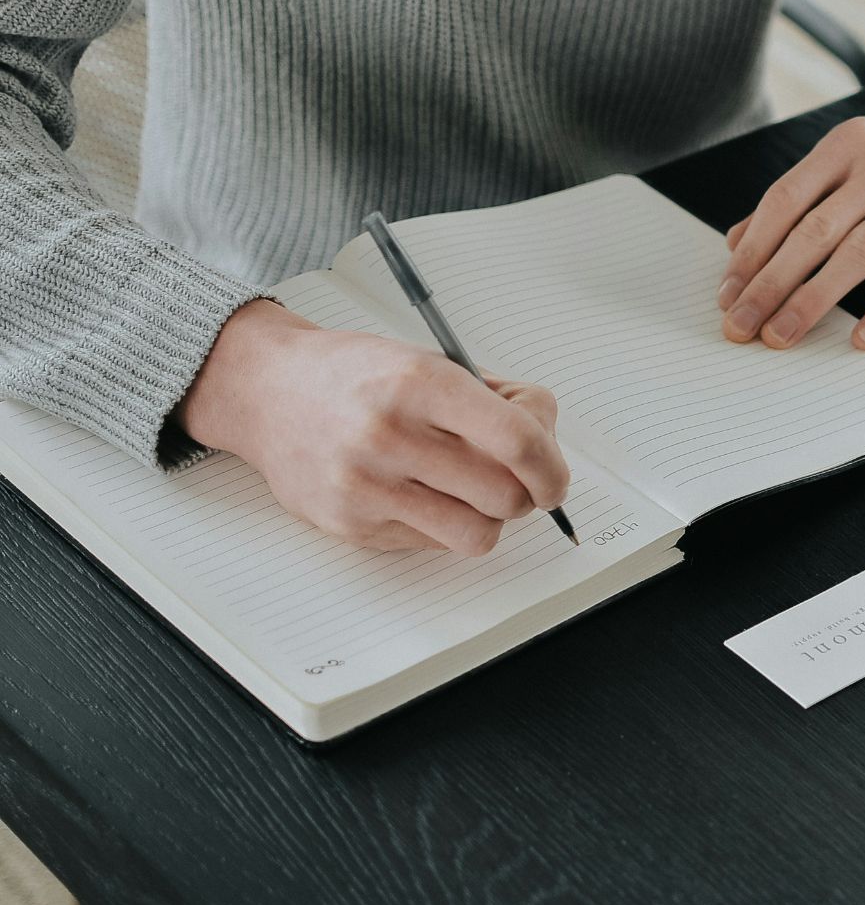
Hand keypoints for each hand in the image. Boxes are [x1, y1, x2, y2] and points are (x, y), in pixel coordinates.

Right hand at [176, 300, 569, 555]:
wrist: (268, 391)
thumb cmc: (357, 375)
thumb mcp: (431, 360)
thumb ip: (496, 400)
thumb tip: (546, 439)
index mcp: (420, 383)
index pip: (517, 441)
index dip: (552, 466)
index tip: (555, 475)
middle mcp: (390, 436)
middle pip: (505, 496)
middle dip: (528, 492)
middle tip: (519, 478)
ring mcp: (367, 487)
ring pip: (476, 534)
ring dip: (491, 518)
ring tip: (474, 490)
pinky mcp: (352, 525)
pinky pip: (434, 544)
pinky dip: (446, 524)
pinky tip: (427, 493)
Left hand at [717, 93, 864, 349]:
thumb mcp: (856, 157)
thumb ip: (801, 195)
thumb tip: (738, 242)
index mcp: (848, 144)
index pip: (786, 199)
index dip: (753, 250)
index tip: (728, 293)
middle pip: (815, 230)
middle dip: (771, 283)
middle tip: (741, 325)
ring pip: (861, 252)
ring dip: (815, 299)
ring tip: (783, 335)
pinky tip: (864, 338)